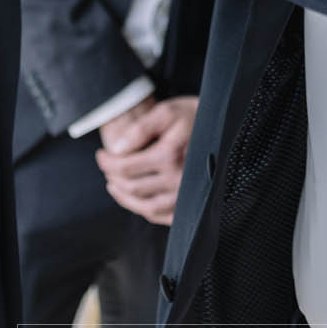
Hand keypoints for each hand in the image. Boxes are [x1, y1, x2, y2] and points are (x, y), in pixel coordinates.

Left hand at [98, 95, 197, 226]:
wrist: (225, 125)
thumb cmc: (194, 115)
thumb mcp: (166, 111)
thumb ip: (139, 129)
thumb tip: (116, 150)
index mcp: (170, 155)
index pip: (124, 167)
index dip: (106, 163)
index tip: (101, 155)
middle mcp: (179, 178)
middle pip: (132, 187)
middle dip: (112, 178)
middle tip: (106, 168)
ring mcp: (187, 195)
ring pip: (145, 206)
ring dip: (125, 198)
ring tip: (115, 186)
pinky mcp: (194, 204)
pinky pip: (163, 216)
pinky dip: (145, 211)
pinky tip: (137, 200)